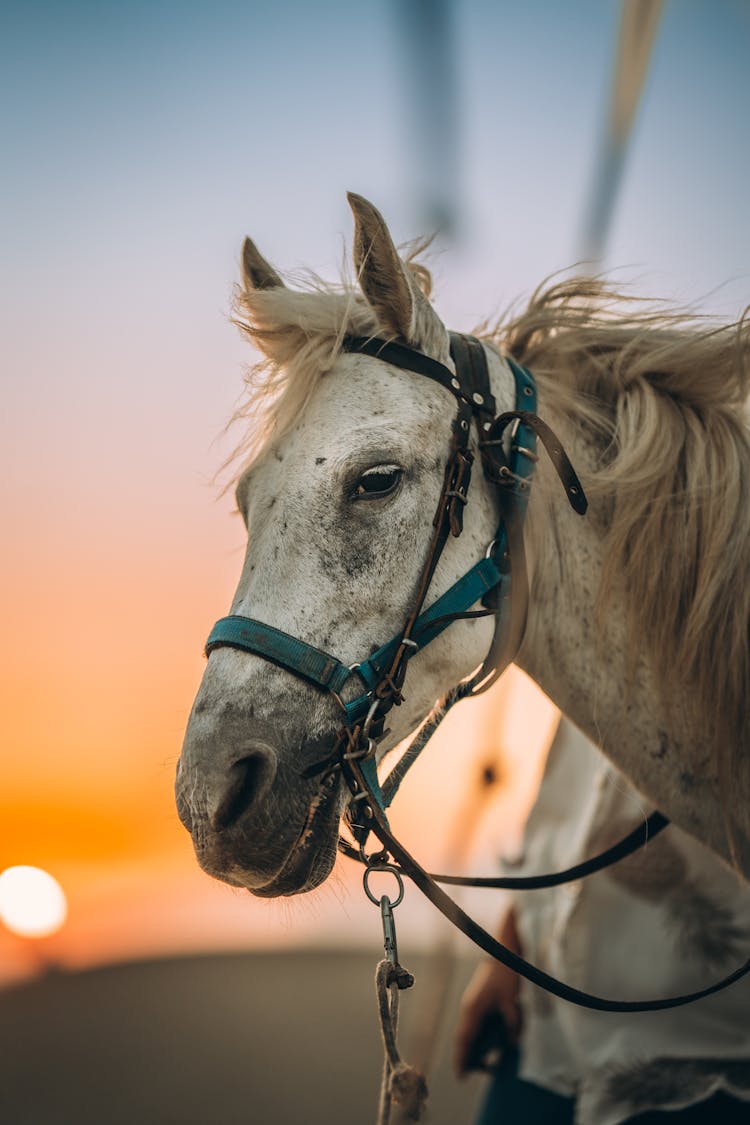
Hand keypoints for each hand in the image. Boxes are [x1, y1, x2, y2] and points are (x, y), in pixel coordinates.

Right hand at [454, 907, 521, 1077]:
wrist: (505, 950)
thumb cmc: (506, 975)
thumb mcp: (511, 1002)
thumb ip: (512, 1025)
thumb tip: (513, 1045)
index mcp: (473, 1009)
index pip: (463, 1040)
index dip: (461, 1059)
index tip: (461, 1077)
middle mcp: (470, 1008)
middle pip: (465, 1038)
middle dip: (469, 1056)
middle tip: (476, 1074)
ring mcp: (474, 1003)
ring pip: (472, 1031)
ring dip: (477, 1046)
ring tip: (486, 1064)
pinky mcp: (481, 999)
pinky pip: (478, 1023)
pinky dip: (482, 1035)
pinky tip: (494, 1043)